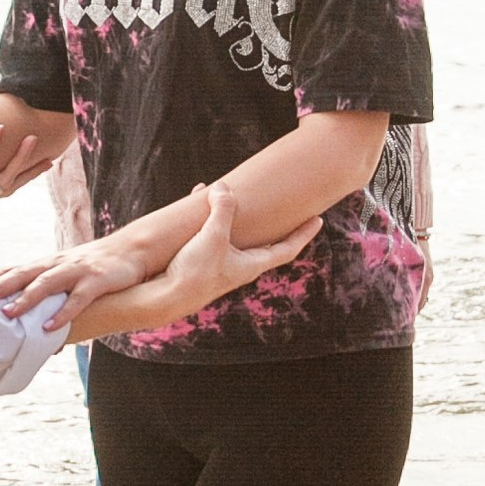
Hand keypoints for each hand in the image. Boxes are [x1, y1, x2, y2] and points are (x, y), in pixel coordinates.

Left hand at [0, 240, 148, 328]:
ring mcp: (77, 271)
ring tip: (8, 313)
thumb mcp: (68, 272)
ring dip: (27, 298)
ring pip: (47, 284)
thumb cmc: (96, 266)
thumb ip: (48, 288)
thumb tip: (28, 312)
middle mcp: (58, 264)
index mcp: (49, 263)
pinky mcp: (97, 281)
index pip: (16, 268)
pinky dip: (63, 312)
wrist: (132, 250)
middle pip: (25, 273)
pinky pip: (78, 299)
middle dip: (1, 286)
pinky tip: (50, 326)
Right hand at [69, 180, 321, 339]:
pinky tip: (198, 199)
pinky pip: (212, 234)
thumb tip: (223, 188)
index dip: (304, 233)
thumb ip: (222, 210)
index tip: (318, 220)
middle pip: (265, 242)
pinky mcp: (202, 263)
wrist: (166, 297)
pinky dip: (210, 218)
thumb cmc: (195, 272)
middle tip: (286, 207)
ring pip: (235, 234)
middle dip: (272, 222)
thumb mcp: (213, 236)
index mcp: (252, 264)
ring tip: (232, 193)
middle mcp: (241, 266)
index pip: (287, 248)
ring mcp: (222, 266)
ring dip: (235, 214)